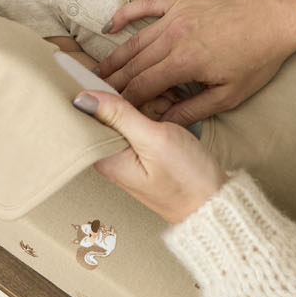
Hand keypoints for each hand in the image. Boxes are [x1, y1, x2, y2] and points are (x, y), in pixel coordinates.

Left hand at [73, 88, 225, 223]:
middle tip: (157, 110)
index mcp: (103, 157)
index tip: (133, 93)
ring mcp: (124, 154)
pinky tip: (167, 118)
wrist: (213, 204)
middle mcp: (108, 156)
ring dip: (146, 106)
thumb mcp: (154, 140)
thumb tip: (83, 97)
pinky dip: (153, 115)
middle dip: (131, 99)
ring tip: (166, 116)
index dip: (108, 92)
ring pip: (125, 113)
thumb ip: (119, 115)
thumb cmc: (186, 179)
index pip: (86, 112)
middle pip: (106, 110)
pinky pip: (138, 123)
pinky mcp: (139, 152)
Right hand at [99, 0, 295, 123]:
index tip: (114, 111)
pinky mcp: (181, 0)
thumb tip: (166, 123)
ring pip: (135, 39)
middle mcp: (174, 36)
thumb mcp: (230, 95)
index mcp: (185, 62)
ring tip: (99, 71)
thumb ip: (194, 110)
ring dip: (115, 57)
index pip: (144, 85)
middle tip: (96, 94)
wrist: (276, 20)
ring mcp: (176, 15)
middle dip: (114, 82)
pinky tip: (109, 25)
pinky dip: (125, 14)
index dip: (126, 101)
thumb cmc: (258, 59)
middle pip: (134, 64)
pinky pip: (145, 5)